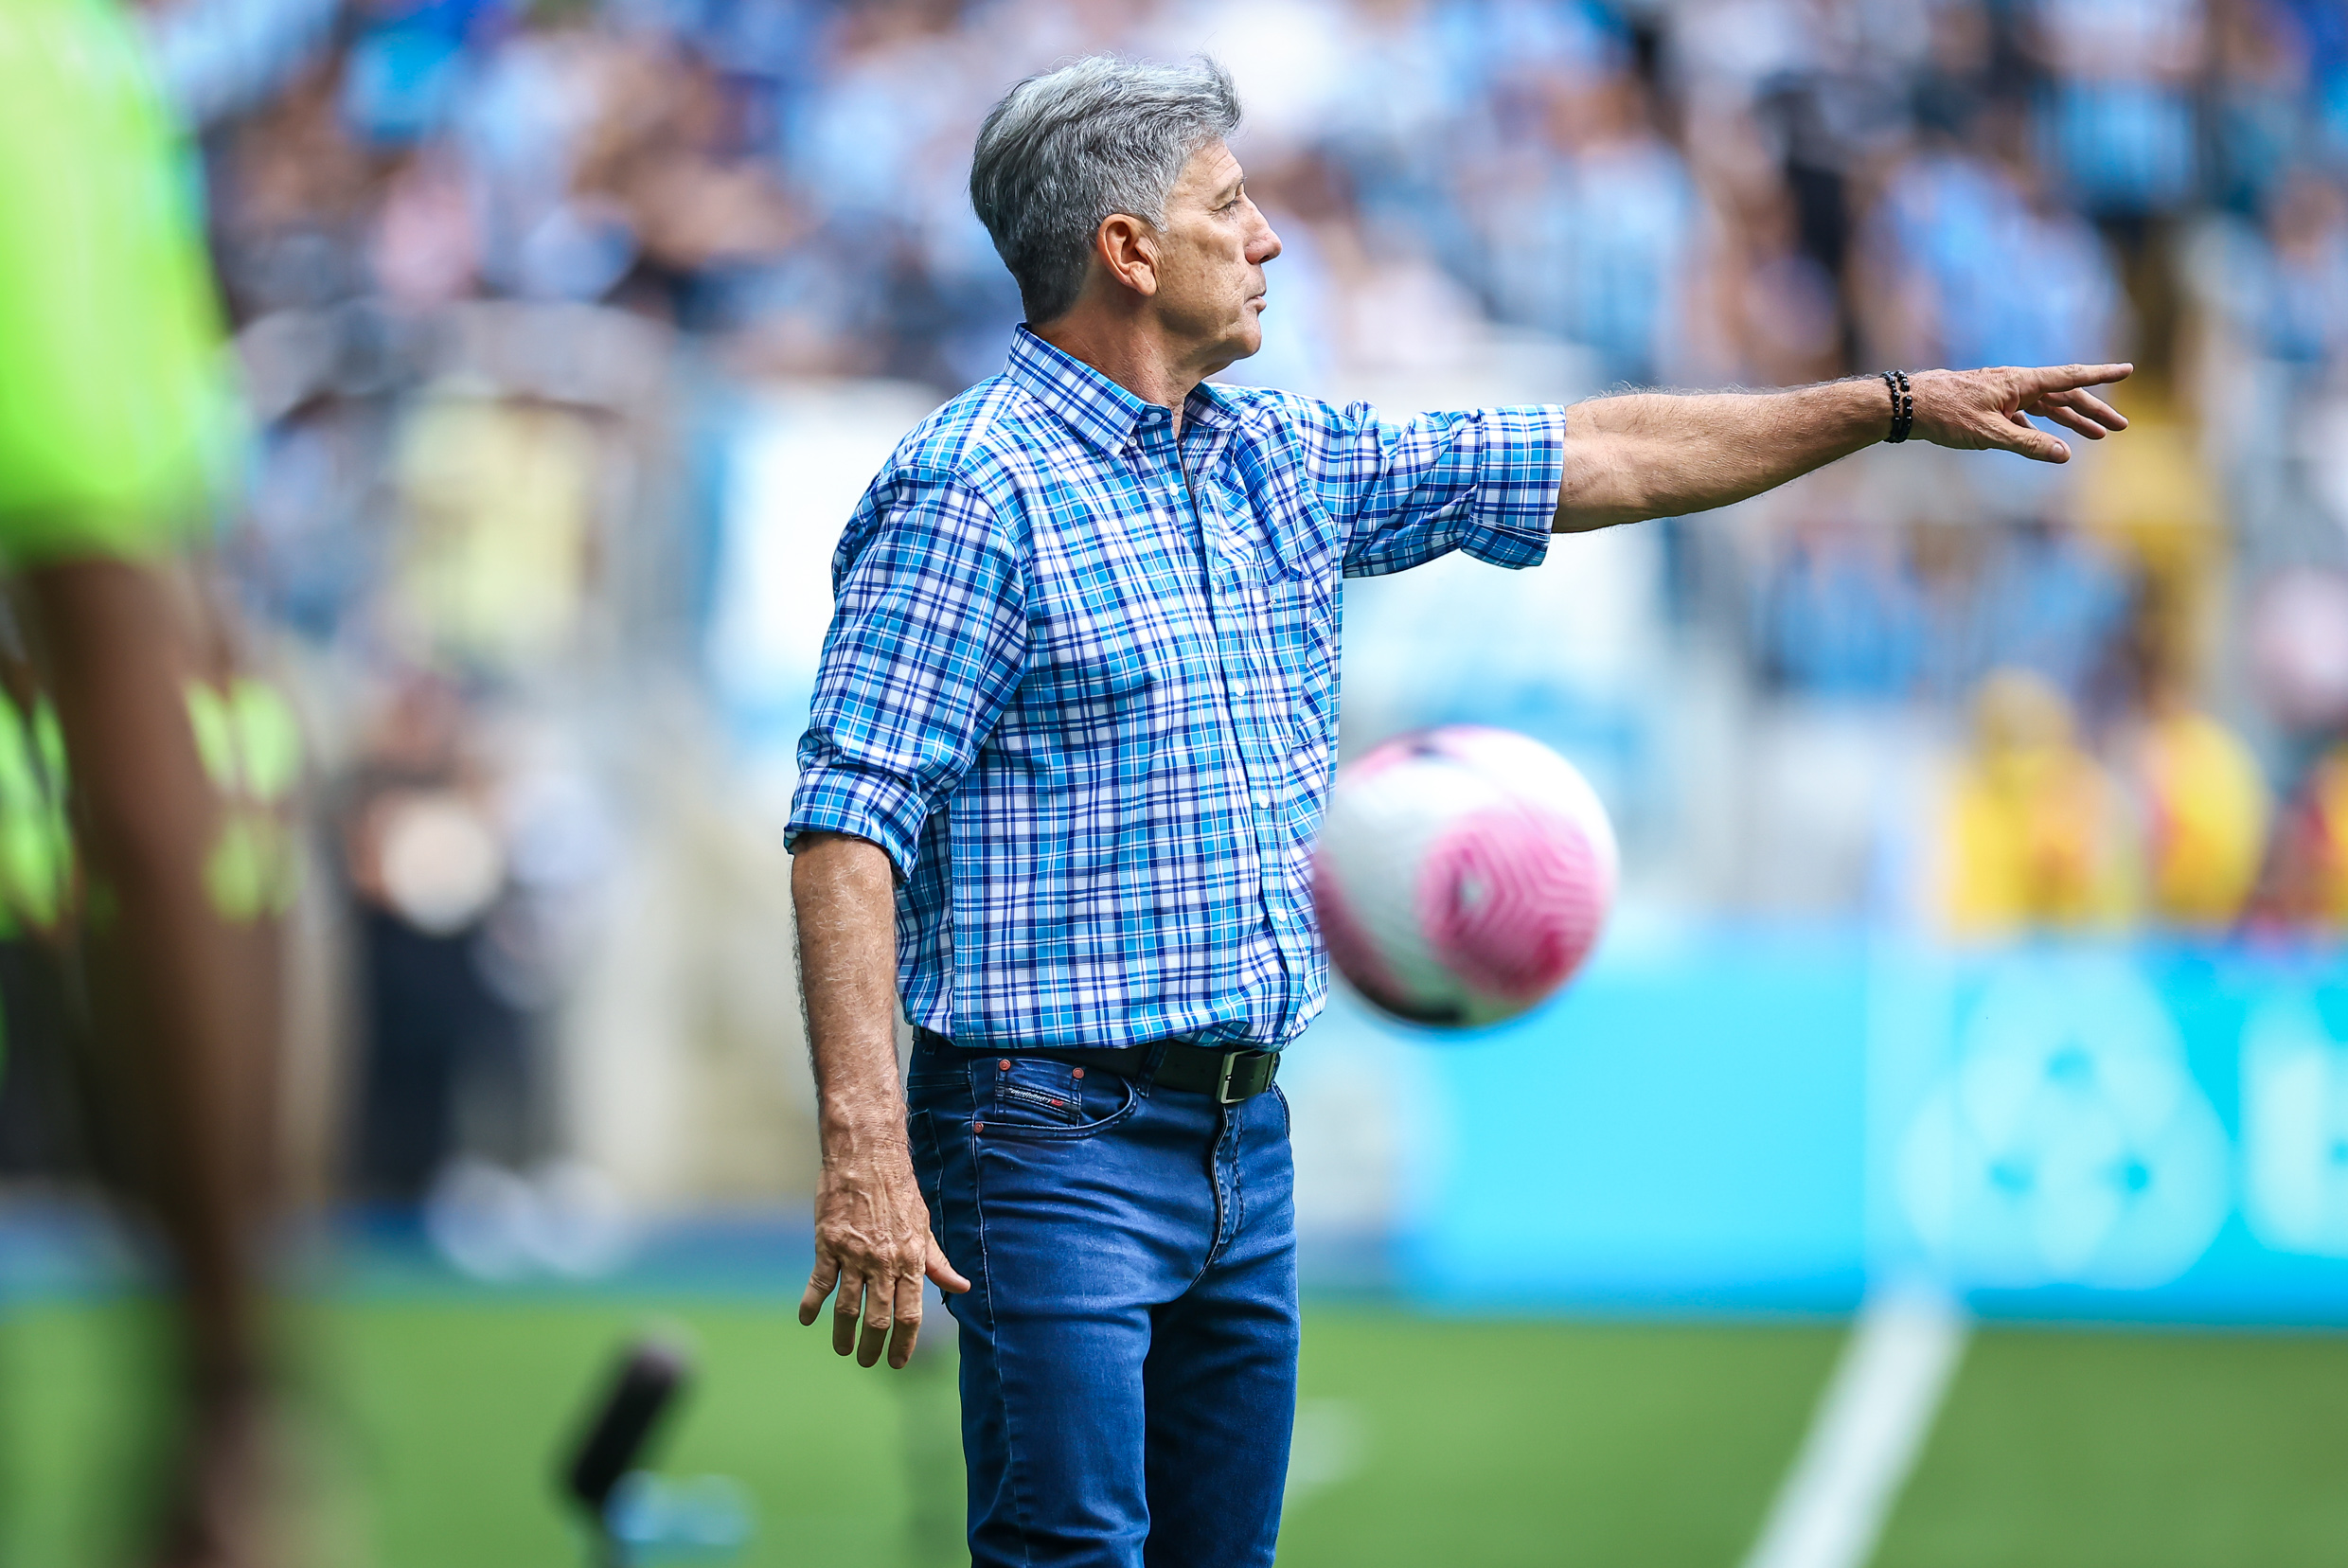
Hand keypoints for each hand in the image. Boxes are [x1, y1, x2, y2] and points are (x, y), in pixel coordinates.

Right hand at [798, 1120, 970, 1368]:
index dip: (904, 1343)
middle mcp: (884, 1262)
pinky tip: (807, 1320)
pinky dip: (811, 1305)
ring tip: (842, 1349)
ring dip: (843, 1334)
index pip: (910, 1314)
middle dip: (873, 1347)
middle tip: (867, 1362)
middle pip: (878, 1319)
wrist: (867, 1156)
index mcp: (911, 1260)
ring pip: (848, 1308)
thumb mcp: (924, 1226)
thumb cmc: (899, 1191)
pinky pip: (819, 1283)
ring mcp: (854, 1255)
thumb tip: (961, 1288)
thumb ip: (937, 1262)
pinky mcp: (828, 1244)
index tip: (897, 1362)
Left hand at [1908, 362, 2131, 463]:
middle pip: (2064, 395)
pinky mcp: (1988, 406)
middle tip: (2121, 426)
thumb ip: (2028, 444)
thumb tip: (2065, 454)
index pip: (2069, 377)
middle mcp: (2015, 383)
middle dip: (2094, 410)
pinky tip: (2048, 442)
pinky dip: (2038, 428)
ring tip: (2096, 435)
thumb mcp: (1990, 434)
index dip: (2100, 376)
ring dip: (2070, 421)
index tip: (2128, 369)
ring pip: (2045, 406)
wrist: (1906, 405)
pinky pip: (2023, 416)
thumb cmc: (1945, 415)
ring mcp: (2001, 394)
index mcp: (2020, 382)